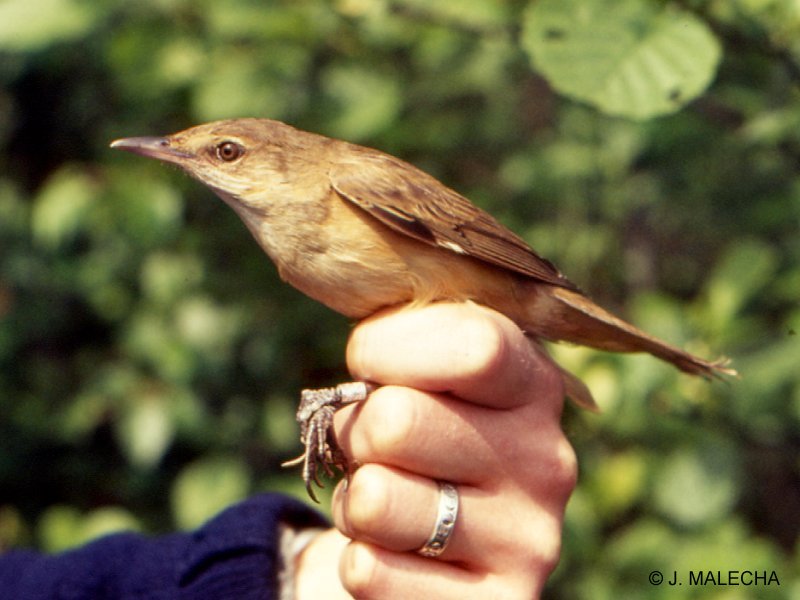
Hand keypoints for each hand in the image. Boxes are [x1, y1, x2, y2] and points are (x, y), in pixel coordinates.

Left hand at [295, 302, 576, 598]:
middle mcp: (548, 460)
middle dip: (358, 430)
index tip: (368, 361)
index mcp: (536, 386)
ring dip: (356, 498)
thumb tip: (369, 342)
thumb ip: (407, 342)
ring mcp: (530, 541)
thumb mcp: (421, 374)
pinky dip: (360, 560)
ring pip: (373, 498)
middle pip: (396, 420)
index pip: (474, 344)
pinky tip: (397, 555)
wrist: (431, 546)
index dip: (388, 347)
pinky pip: (370, 573)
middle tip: (379, 445)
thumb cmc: (417, 436)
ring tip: (390, 500)